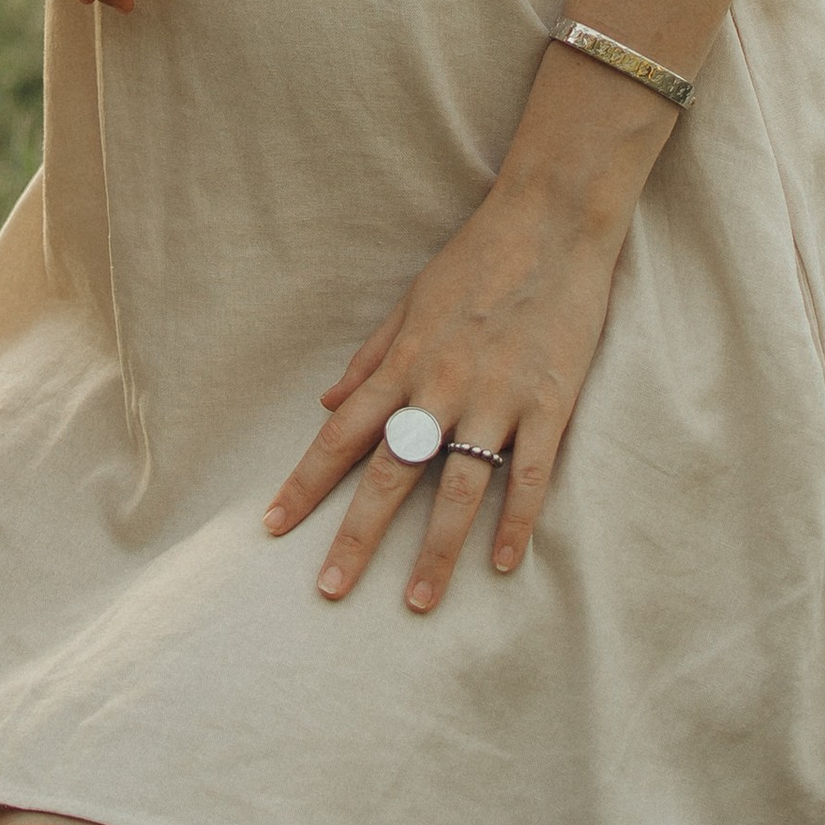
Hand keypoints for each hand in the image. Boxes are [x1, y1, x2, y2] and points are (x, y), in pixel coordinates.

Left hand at [261, 176, 625, 611]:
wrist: (550, 222)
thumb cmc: (476, 258)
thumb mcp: (410, 301)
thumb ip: (370, 357)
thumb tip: (328, 400)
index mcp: (403, 363)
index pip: (342, 434)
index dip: (306, 483)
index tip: (275, 525)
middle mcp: (441, 388)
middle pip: (391, 474)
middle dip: (356, 535)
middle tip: (330, 589)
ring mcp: (496, 399)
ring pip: (459, 489)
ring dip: (435, 550)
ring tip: (418, 602)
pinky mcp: (549, 404)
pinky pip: (529, 475)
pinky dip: (516, 523)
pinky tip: (504, 564)